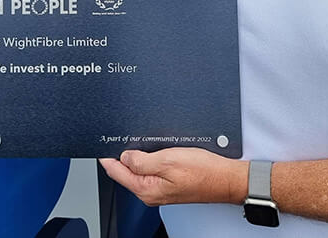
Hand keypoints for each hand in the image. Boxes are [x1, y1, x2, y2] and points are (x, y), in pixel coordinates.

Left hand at [99, 148, 246, 206]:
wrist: (226, 179)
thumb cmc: (203, 172)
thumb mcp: (168, 160)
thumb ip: (142, 160)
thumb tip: (124, 157)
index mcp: (146, 189)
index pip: (116, 171)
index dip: (107, 155)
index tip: (101, 143)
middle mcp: (150, 192)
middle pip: (124, 171)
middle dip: (120, 155)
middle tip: (120, 136)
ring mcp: (159, 189)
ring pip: (137, 170)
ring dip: (135, 156)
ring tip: (136, 141)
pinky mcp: (167, 184)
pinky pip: (150, 170)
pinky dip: (147, 159)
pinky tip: (151, 150)